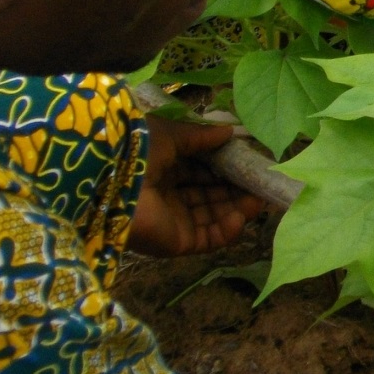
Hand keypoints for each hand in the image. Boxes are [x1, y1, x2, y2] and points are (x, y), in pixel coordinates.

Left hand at [129, 119, 266, 257]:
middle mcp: (168, 196)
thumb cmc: (138, 151)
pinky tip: (241, 216)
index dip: (225, 169)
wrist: (112, 182)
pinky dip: (228, 230)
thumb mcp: (171, 134)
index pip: (200, 173)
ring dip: (238, 208)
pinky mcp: (177, 242)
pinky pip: (209, 238)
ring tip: (258, 199)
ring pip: (214, 217)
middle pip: (210, 196)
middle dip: (236, 189)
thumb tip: (229, 131)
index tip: (249, 163)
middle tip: (261, 182)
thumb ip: (201, 136)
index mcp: (163, 170)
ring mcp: (173, 221)